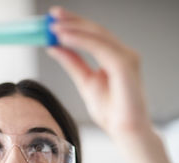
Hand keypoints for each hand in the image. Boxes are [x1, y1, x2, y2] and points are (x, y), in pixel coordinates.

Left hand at [47, 6, 152, 137]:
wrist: (126, 132)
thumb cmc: (112, 112)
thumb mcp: (85, 82)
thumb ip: (72, 63)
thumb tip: (54, 47)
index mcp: (115, 57)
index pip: (93, 34)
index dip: (74, 24)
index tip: (53, 18)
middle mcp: (123, 53)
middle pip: (95, 30)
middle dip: (72, 20)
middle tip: (52, 15)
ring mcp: (127, 58)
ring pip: (98, 35)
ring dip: (74, 29)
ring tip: (53, 27)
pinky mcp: (126, 66)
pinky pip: (100, 48)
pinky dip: (81, 41)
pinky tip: (65, 38)